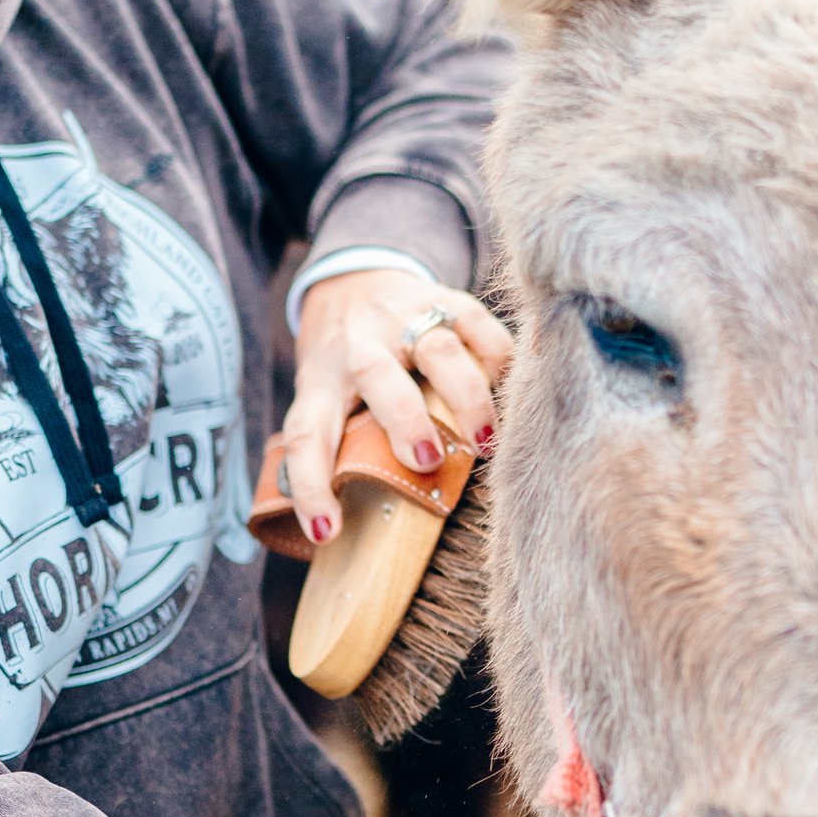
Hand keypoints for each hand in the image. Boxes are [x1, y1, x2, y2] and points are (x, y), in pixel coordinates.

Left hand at [282, 267, 512, 543]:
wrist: (351, 281)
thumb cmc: (341, 366)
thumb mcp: (322, 398)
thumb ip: (336, 447)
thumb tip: (339, 535)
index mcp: (320, 381)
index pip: (306, 432)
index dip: (310, 485)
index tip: (327, 531)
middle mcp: (359, 346)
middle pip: (375, 374)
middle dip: (405, 418)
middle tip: (427, 462)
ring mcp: (403, 317)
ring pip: (437, 347)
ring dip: (465, 396)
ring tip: (485, 442)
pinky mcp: (444, 298)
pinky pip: (478, 324)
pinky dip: (498, 358)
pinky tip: (511, 391)